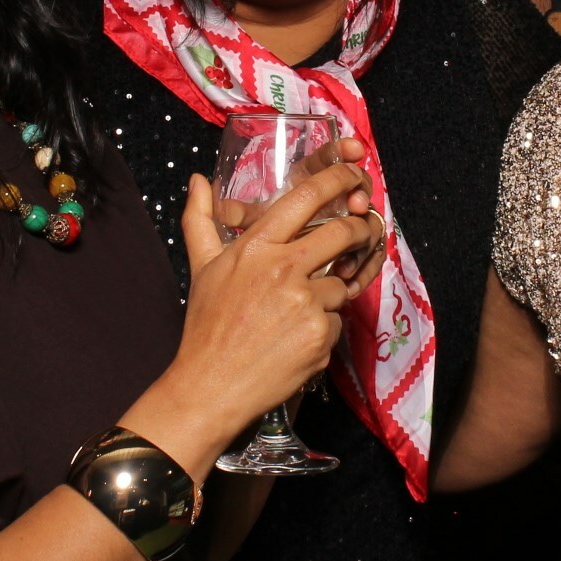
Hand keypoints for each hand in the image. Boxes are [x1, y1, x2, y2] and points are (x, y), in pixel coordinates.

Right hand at [127, 161, 382, 476]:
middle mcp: (283, 269)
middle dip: (360, 230)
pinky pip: (336, 321)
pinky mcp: (319, 336)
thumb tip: (198, 180)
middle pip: (342, 233)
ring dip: (329, 295)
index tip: (352, 175)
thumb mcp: (202, 267)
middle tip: (363, 232)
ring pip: (340, 284)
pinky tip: (296, 340)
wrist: (212, 384)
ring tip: (296, 314)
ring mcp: (304, 303)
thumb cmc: (207, 325)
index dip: (337, 179)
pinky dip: (322, 329)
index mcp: (256, 247)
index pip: (306, 197)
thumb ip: (201, 219)